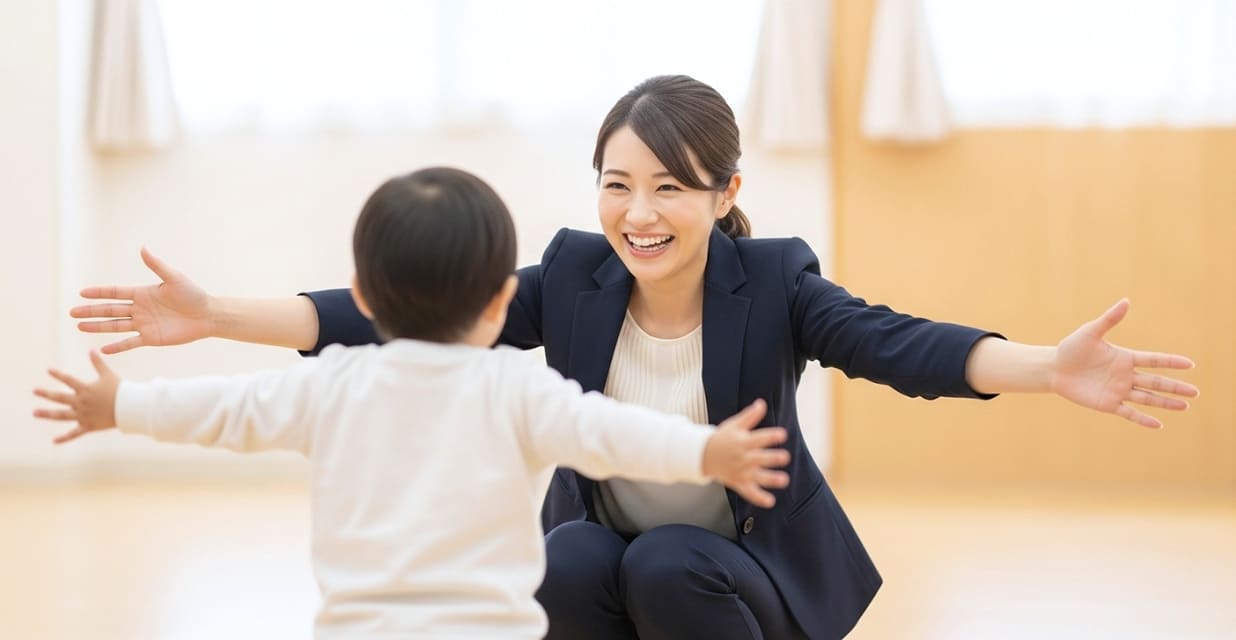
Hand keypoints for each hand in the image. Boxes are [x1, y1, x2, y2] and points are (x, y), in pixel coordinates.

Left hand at [33, 351, 121, 443]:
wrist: (130, 408)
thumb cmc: (120, 389)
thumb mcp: (108, 375)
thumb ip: (98, 363)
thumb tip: (91, 349)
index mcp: (86, 390)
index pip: (68, 380)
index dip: (58, 375)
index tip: (48, 370)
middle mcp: (81, 402)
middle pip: (60, 398)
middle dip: (46, 394)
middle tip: (35, 391)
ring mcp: (83, 415)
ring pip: (62, 415)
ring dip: (47, 414)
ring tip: (35, 412)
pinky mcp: (88, 426)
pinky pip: (74, 433)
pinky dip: (64, 438)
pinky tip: (54, 441)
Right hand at [71, 247, 213, 353]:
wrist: (209, 315)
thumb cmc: (194, 294)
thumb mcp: (174, 278)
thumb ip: (157, 265)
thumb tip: (143, 248)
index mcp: (143, 293)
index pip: (115, 293)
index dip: (99, 293)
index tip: (82, 293)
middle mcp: (140, 309)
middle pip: (110, 310)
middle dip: (91, 311)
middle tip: (72, 313)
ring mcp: (144, 324)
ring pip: (115, 326)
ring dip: (98, 327)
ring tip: (80, 327)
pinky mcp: (151, 338)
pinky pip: (130, 342)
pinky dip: (117, 346)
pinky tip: (102, 349)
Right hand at [702, 399, 790, 507]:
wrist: (702, 455)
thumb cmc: (721, 438)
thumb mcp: (734, 425)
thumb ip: (750, 416)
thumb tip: (762, 403)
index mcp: (743, 442)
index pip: (760, 438)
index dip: (772, 436)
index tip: (782, 435)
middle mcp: (743, 457)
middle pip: (760, 458)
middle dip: (773, 458)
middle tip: (785, 457)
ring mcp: (741, 471)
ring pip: (758, 476)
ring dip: (771, 479)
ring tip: (784, 480)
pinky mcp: (738, 483)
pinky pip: (749, 492)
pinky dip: (759, 498)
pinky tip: (770, 501)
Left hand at [1051, 299, 1198, 428]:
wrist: (1053, 368)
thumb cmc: (1071, 349)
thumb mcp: (1090, 332)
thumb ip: (1109, 319)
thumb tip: (1126, 301)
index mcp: (1125, 357)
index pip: (1154, 360)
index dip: (1171, 362)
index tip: (1190, 364)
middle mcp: (1125, 375)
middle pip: (1156, 382)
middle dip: (1175, 387)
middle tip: (1195, 392)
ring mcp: (1118, 391)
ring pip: (1147, 398)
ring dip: (1165, 403)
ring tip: (1185, 406)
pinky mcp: (1107, 404)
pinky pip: (1129, 412)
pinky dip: (1142, 419)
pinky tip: (1158, 425)